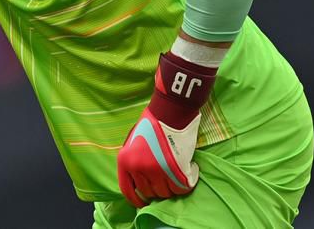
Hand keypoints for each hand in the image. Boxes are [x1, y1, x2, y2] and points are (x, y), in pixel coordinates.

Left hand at [117, 52, 216, 206]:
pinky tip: (190, 170)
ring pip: (166, 192)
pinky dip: (187, 183)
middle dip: (159, 189)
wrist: (169, 111)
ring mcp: (156, 170)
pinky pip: (182, 188)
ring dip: (173, 186)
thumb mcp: (133, 142)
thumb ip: (134, 161)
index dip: (136, 200)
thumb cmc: (151, 123)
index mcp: (124, 161)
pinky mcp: (175, 170)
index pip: (127, 190)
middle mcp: (138, 168)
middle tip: (167, 178)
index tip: (144, 202)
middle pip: (150, 193)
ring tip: (178, 172)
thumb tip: (139, 183)